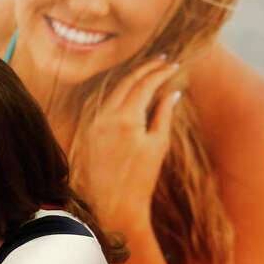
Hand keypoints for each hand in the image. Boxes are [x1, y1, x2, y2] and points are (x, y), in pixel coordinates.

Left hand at [73, 57, 180, 234]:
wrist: (114, 202)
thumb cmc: (141, 177)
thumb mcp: (158, 144)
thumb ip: (164, 114)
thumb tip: (173, 92)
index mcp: (126, 118)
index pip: (144, 84)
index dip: (160, 72)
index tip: (174, 64)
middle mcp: (106, 116)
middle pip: (127, 82)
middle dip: (145, 68)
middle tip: (162, 60)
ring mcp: (95, 122)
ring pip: (114, 90)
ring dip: (132, 78)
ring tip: (149, 70)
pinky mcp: (90, 130)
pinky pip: (105, 103)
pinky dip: (120, 92)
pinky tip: (131, 89)